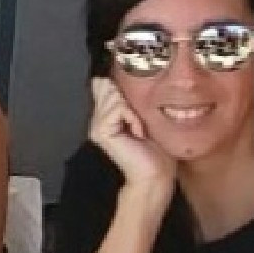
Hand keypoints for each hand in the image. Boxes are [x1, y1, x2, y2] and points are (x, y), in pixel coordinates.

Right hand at [88, 77, 175, 193]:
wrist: (156, 173)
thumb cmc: (156, 148)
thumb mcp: (144, 116)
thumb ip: (130, 100)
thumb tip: (118, 79)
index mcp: (105, 114)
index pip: (102, 84)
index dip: (119, 87)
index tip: (134, 107)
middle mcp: (97, 120)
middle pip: (107, 87)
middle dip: (128, 100)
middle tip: (138, 123)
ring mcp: (97, 126)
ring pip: (113, 97)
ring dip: (133, 111)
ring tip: (138, 129)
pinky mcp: (101, 132)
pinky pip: (118, 109)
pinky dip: (134, 118)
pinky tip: (138, 133)